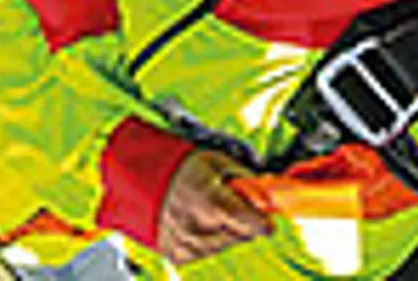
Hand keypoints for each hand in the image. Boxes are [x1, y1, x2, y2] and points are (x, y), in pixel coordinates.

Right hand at [157, 148, 275, 263]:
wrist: (147, 180)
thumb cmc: (186, 169)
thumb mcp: (218, 163)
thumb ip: (245, 179)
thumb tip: (266, 195)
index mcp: (210, 200)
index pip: (247, 221)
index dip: (262, 225)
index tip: (270, 226)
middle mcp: (197, 225)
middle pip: (239, 236)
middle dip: (245, 224)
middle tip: (237, 209)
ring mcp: (185, 242)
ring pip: (223, 246)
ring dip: (226, 233)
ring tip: (213, 213)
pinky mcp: (176, 253)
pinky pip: (204, 253)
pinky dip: (208, 241)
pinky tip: (200, 225)